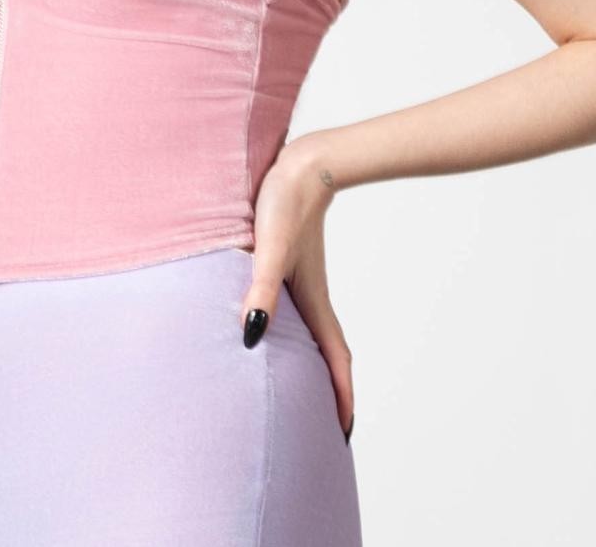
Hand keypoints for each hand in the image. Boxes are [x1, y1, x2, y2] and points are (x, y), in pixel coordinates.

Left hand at [238, 135, 354, 438]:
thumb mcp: (270, 248)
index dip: (340, 396)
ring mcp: (302, 280)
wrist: (301, 163)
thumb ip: (261, 289)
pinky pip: (297, 312)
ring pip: (313, 333)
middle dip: (332, 391)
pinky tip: (275, 331)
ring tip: (309, 390)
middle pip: (328, 354)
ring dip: (316, 363)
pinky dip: (295, 334)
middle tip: (331, 426)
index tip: (344, 432)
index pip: (334, 359)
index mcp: (312, 300)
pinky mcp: (290, 263)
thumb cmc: (285, 202)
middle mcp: (311, 295)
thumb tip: (251, 335)